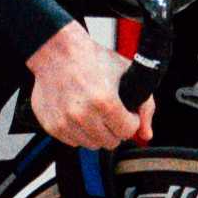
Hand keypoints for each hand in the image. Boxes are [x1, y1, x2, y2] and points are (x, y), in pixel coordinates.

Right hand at [25, 25, 148, 149]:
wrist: (56, 52)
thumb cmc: (91, 59)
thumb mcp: (126, 73)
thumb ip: (145, 106)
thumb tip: (146, 135)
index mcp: (104, 102)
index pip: (127, 131)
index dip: (130, 120)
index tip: (125, 111)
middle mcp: (83, 115)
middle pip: (110, 142)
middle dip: (114, 128)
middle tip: (108, 110)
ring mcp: (65, 122)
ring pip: (91, 144)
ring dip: (96, 132)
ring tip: (92, 110)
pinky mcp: (52, 126)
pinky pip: (73, 141)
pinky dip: (78, 131)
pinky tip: (77, 112)